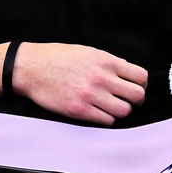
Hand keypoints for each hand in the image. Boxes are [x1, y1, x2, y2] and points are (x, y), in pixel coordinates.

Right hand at [12, 43, 146, 124]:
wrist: (30, 68)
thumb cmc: (57, 58)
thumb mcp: (88, 52)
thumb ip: (109, 63)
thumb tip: (128, 72)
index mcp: (106, 61)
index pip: (141, 76)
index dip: (141, 84)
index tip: (135, 87)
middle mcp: (101, 78)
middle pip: (137, 96)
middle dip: (136, 100)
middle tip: (128, 101)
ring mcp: (91, 95)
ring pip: (124, 111)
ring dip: (121, 111)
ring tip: (111, 107)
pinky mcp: (79, 110)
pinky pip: (106, 120)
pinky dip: (106, 118)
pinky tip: (98, 112)